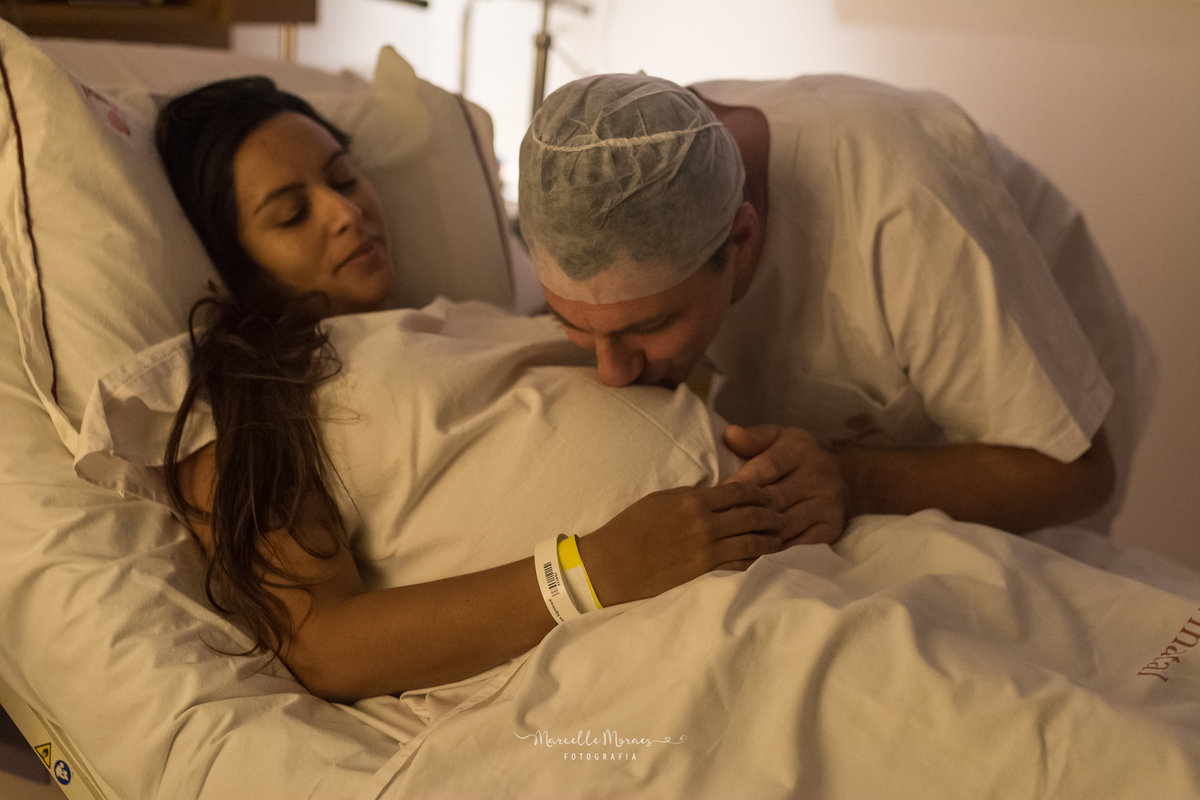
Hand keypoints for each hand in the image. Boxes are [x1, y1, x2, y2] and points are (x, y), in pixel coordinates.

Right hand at [577, 482, 785, 606]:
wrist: (612, 564)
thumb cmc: (630, 528)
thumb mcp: (660, 500)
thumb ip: (691, 498)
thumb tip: (715, 496)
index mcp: (694, 500)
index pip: (740, 492)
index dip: (759, 492)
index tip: (769, 494)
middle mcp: (706, 524)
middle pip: (752, 516)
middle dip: (772, 515)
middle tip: (784, 515)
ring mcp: (707, 551)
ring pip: (751, 543)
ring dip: (770, 540)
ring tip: (781, 539)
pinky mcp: (704, 574)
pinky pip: (739, 566)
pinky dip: (754, 561)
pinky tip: (763, 560)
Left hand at [722, 424, 848, 546]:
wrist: (845, 478)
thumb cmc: (796, 458)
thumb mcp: (778, 438)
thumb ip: (754, 437)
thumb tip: (730, 435)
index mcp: (799, 450)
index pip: (767, 467)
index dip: (743, 482)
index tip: (720, 495)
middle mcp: (816, 476)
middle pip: (776, 499)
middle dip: (747, 512)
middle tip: (721, 524)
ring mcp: (826, 504)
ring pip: (787, 524)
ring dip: (760, 535)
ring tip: (735, 542)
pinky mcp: (832, 527)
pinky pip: (803, 544)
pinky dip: (780, 552)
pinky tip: (759, 555)